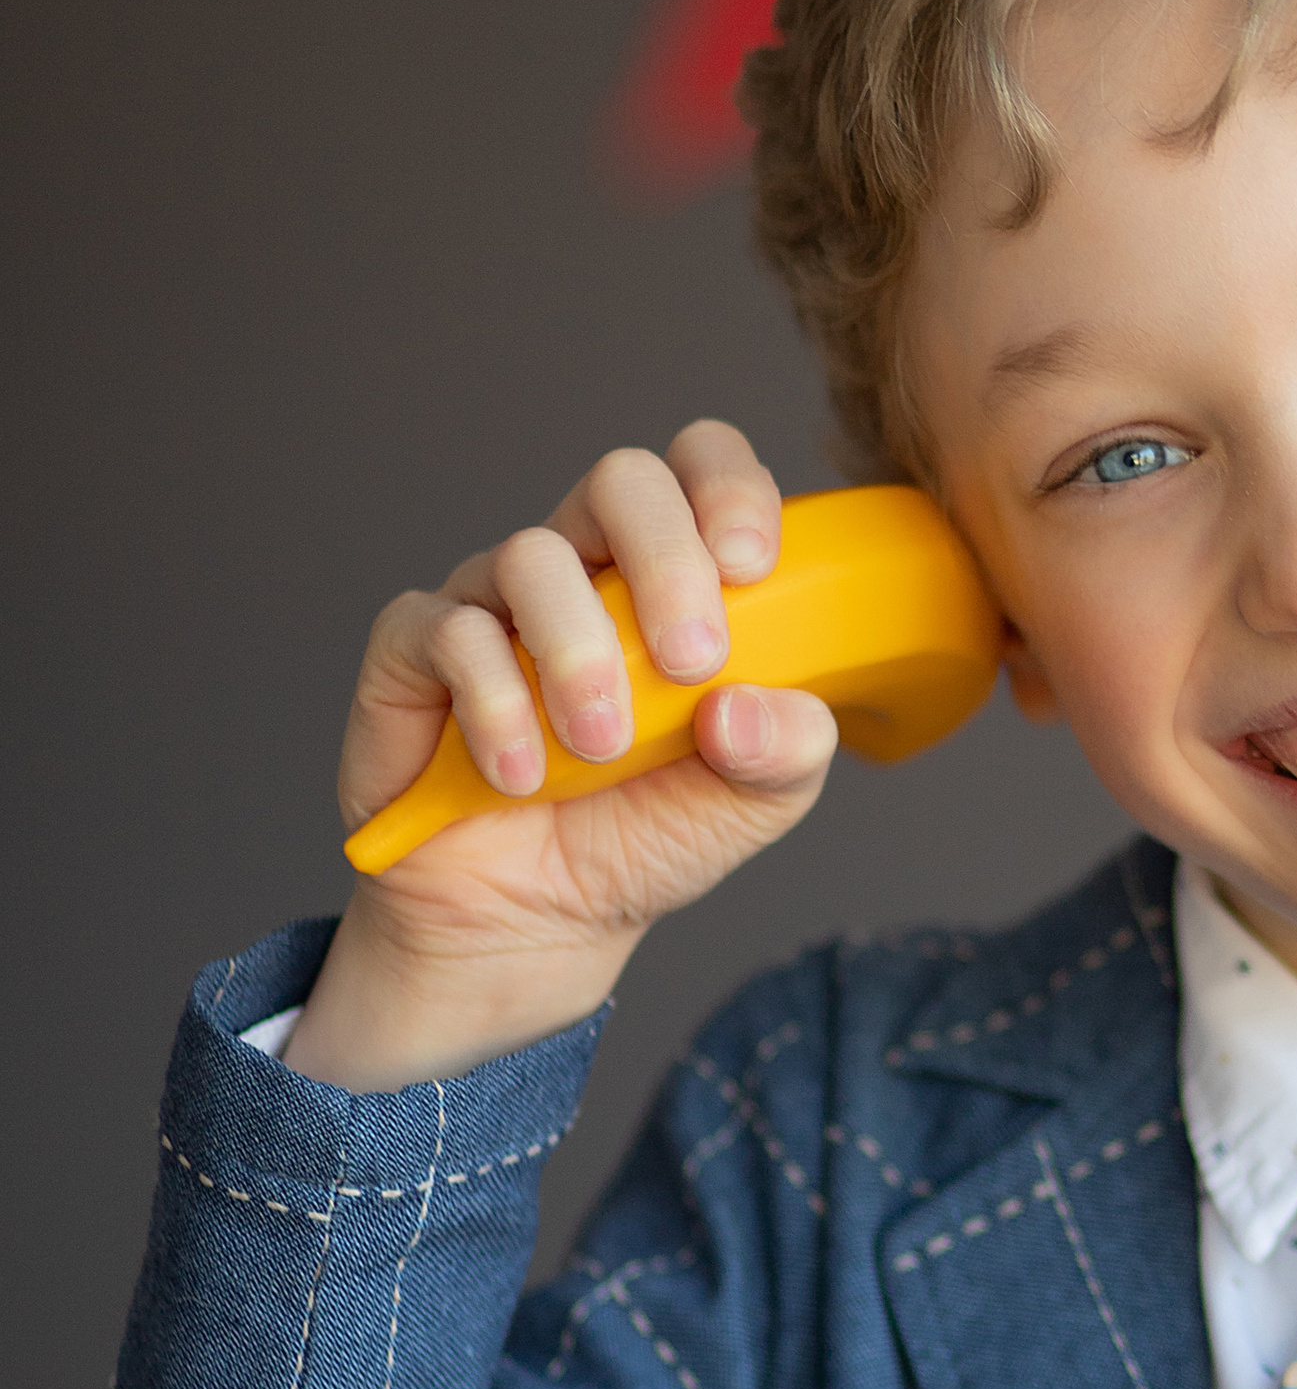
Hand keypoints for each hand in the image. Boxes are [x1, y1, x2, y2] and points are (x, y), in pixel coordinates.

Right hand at [286, 422, 839, 1089]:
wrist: (535, 921)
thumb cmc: (644, 832)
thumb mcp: (750, 803)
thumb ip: (789, 750)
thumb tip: (746, 706)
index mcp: (676, 574)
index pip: (702, 467)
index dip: (731, 489)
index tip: (752, 566)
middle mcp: (586, 565)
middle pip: (622, 480)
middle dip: (668, 561)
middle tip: (693, 662)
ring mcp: (496, 598)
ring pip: (532, 554)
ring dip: (582, 654)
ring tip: (603, 748)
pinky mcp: (415, 649)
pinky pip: (449, 631)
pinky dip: (496, 706)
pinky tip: (521, 778)